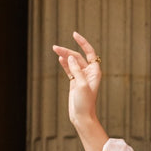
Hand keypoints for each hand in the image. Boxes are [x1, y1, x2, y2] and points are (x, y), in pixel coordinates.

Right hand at [53, 31, 108, 150]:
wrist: (82, 116)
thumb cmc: (85, 102)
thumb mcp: (81, 84)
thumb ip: (76, 70)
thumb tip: (71, 56)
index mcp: (95, 72)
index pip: (90, 53)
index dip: (83, 42)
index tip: (74, 34)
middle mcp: (89, 73)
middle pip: (78, 57)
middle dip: (68, 50)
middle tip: (55, 47)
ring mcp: (81, 77)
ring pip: (72, 62)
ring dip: (64, 55)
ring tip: (55, 49)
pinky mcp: (74, 82)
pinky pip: (69, 69)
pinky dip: (64, 63)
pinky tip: (60, 58)